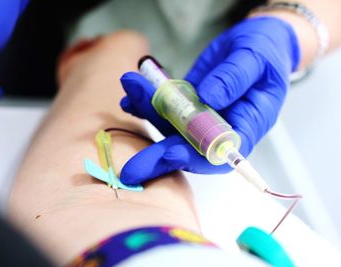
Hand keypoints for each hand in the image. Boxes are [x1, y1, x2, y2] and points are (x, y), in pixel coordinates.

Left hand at [119, 17, 299, 183]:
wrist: (254, 43)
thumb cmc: (264, 52)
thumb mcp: (254, 58)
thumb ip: (234, 78)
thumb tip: (210, 98)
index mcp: (247, 125)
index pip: (221, 153)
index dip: (195, 157)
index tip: (171, 153)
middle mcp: (220, 130)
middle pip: (188, 150)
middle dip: (157, 156)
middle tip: (130, 169)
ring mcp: (200, 119)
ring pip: (170, 125)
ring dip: (148, 110)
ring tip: (131, 86)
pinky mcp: (187, 106)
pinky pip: (164, 109)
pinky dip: (145, 103)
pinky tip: (131, 94)